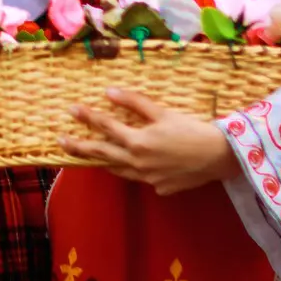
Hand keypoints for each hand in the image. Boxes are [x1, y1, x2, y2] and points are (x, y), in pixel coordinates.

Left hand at [60, 89, 240, 195]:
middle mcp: (138, 163)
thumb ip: (134, 103)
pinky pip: (137, 179)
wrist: (220, 157)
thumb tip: (109, 92)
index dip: (87, 117)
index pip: (105, 127)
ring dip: (101, 162)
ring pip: (117, 170)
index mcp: (137, 142)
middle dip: (80, 147)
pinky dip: (127, 171)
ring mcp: (148, 178)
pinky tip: (125, 166)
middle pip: (102, 153)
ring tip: (86, 155)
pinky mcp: (159, 188)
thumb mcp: (162, 112)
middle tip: (61, 142)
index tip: (71, 109)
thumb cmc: (191, 130)